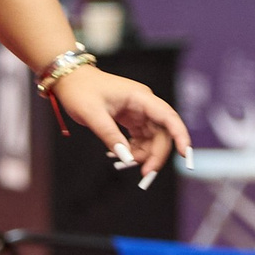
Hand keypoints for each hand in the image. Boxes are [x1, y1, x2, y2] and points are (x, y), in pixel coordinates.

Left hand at [53, 64, 193, 187]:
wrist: (70, 79)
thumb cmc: (80, 91)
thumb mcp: (93, 115)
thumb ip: (111, 136)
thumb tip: (127, 159)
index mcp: (141, 98)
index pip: (168, 117)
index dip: (180, 135)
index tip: (185, 155)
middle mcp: (145, 104)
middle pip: (162, 134)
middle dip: (156, 155)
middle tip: (145, 175)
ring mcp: (139, 112)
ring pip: (153, 139)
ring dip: (144, 155)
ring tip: (124, 164)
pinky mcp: (132, 119)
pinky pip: (141, 138)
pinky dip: (135, 150)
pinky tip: (120, 156)